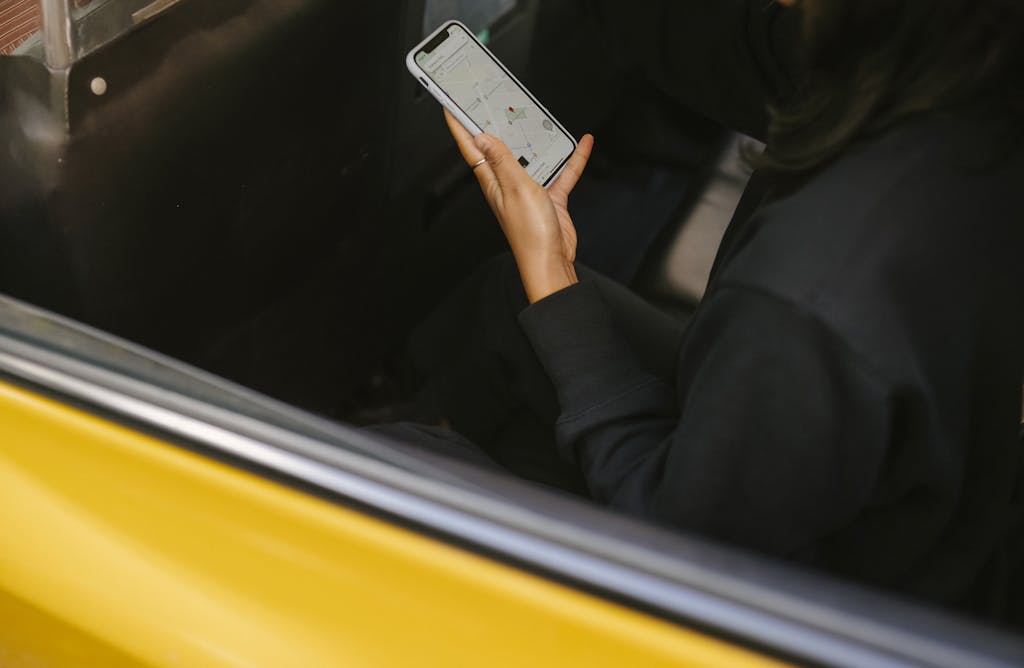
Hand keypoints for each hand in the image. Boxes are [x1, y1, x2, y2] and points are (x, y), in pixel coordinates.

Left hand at [444, 109, 594, 302]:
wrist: (551, 261)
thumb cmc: (530, 233)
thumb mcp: (515, 188)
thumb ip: (502, 161)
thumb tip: (484, 138)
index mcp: (493, 181)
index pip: (471, 148)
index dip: (460, 126)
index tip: (451, 107)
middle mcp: (508, 183)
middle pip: (500, 148)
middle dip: (496, 125)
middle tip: (492, 102)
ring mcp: (529, 189)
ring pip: (532, 156)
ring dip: (537, 139)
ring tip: (540, 117)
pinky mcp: (549, 196)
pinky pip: (560, 171)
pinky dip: (571, 159)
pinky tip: (581, 145)